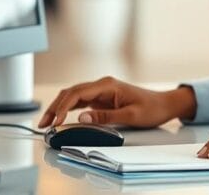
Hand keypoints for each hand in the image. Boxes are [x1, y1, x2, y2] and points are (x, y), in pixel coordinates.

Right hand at [38, 76, 195, 127]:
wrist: (164, 104)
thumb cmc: (151, 108)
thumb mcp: (131, 116)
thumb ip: (106, 117)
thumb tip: (83, 117)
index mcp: (108, 85)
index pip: (78, 93)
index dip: (64, 107)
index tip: (57, 121)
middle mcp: (102, 85)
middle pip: (71, 93)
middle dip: (55, 107)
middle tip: (44, 123)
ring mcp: (101, 91)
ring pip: (73, 96)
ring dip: (59, 108)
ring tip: (47, 122)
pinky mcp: (102, 99)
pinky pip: (80, 102)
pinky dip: (68, 109)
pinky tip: (60, 118)